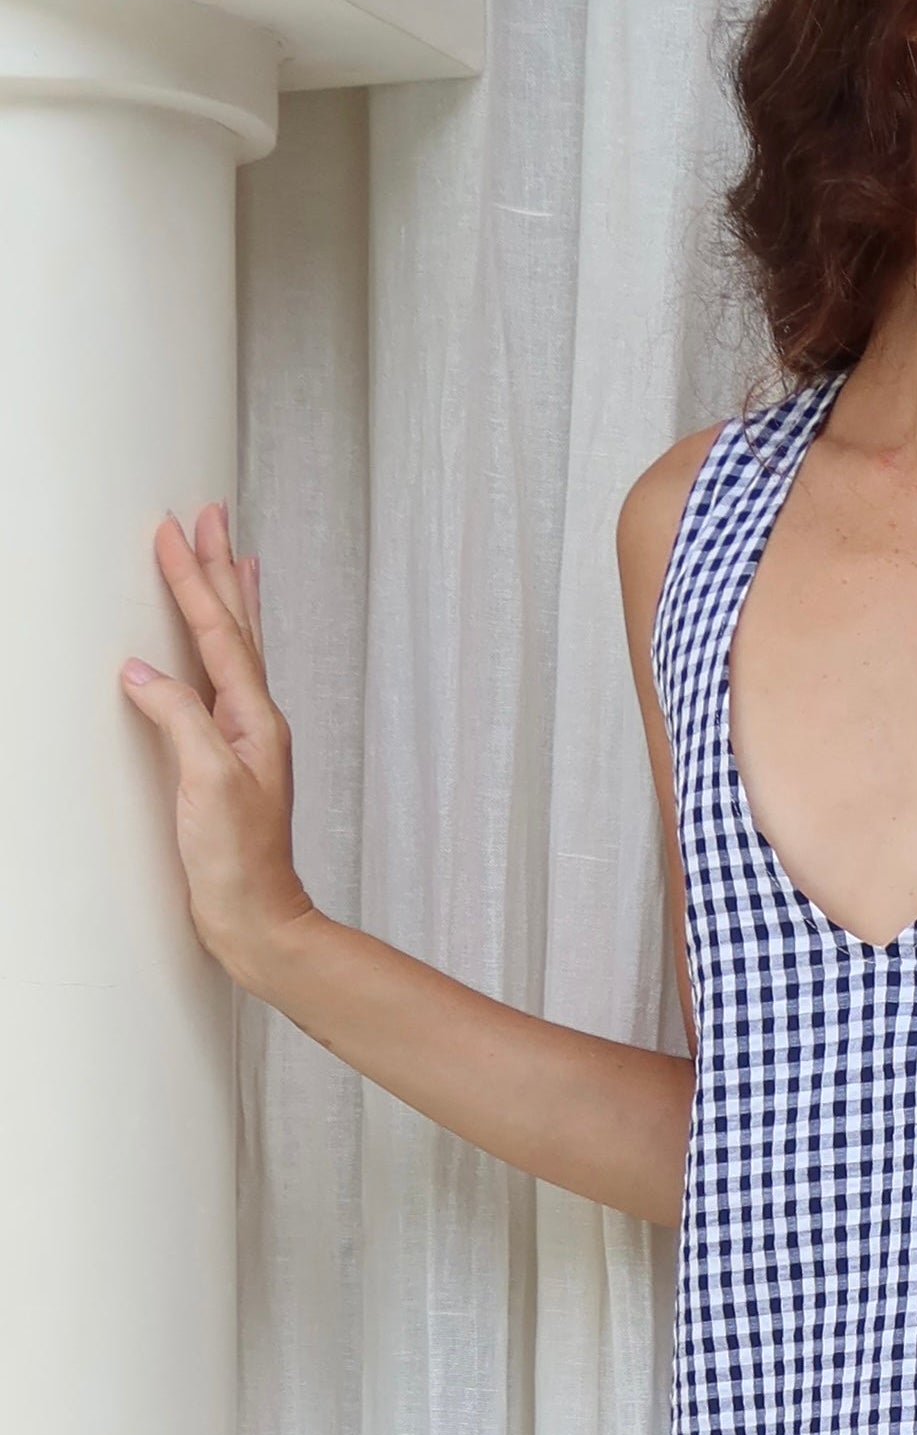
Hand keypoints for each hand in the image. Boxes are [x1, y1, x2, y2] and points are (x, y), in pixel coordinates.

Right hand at [120, 507, 314, 991]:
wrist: (258, 921)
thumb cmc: (239, 863)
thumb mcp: (206, 782)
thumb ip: (178, 718)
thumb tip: (142, 670)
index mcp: (254, 719)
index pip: (218, 631)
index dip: (192, 579)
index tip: (171, 529)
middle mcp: (256, 722)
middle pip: (237, 626)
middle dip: (220, 567)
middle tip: (212, 513)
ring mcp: (244, 741)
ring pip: (236, 649)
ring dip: (229, 599)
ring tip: (231, 555)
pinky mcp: (226, 762)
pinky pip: (221, 683)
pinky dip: (219, 649)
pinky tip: (212, 650)